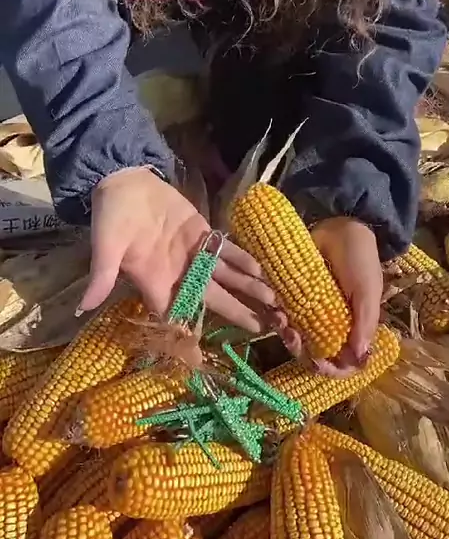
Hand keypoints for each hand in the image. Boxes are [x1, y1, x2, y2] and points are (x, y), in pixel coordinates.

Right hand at [78, 168, 278, 337]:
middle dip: (237, 313)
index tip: (207, 355)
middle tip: (263, 329)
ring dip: (248, 288)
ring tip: (275, 302)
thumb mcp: (105, 247)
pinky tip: (264, 270)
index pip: (175, 314)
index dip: (189, 334)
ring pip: (225, 277)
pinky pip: (226, 252)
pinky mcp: (202, 234)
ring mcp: (193, 255)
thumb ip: (101, 275)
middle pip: (212, 299)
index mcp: (154, 282)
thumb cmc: (111, 217)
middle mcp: (178, 274)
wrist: (122, 183)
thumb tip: (83, 305)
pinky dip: (244, 260)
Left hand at [282, 217, 382, 374]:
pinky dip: (277, 317)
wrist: (340, 224)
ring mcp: (310, 310)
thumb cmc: (359, 259)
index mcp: (353, 326)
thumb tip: (360, 360)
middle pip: (316, 352)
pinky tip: (275, 309)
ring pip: (297, 336)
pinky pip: (282, 315)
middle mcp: (330, 323)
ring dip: (287, 335)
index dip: (334, 368)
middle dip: (304, 352)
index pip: (345, 361)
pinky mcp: (292, 295)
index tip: (321, 364)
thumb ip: (364, 322)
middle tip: (295, 340)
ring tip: (282, 321)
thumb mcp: (367, 290)